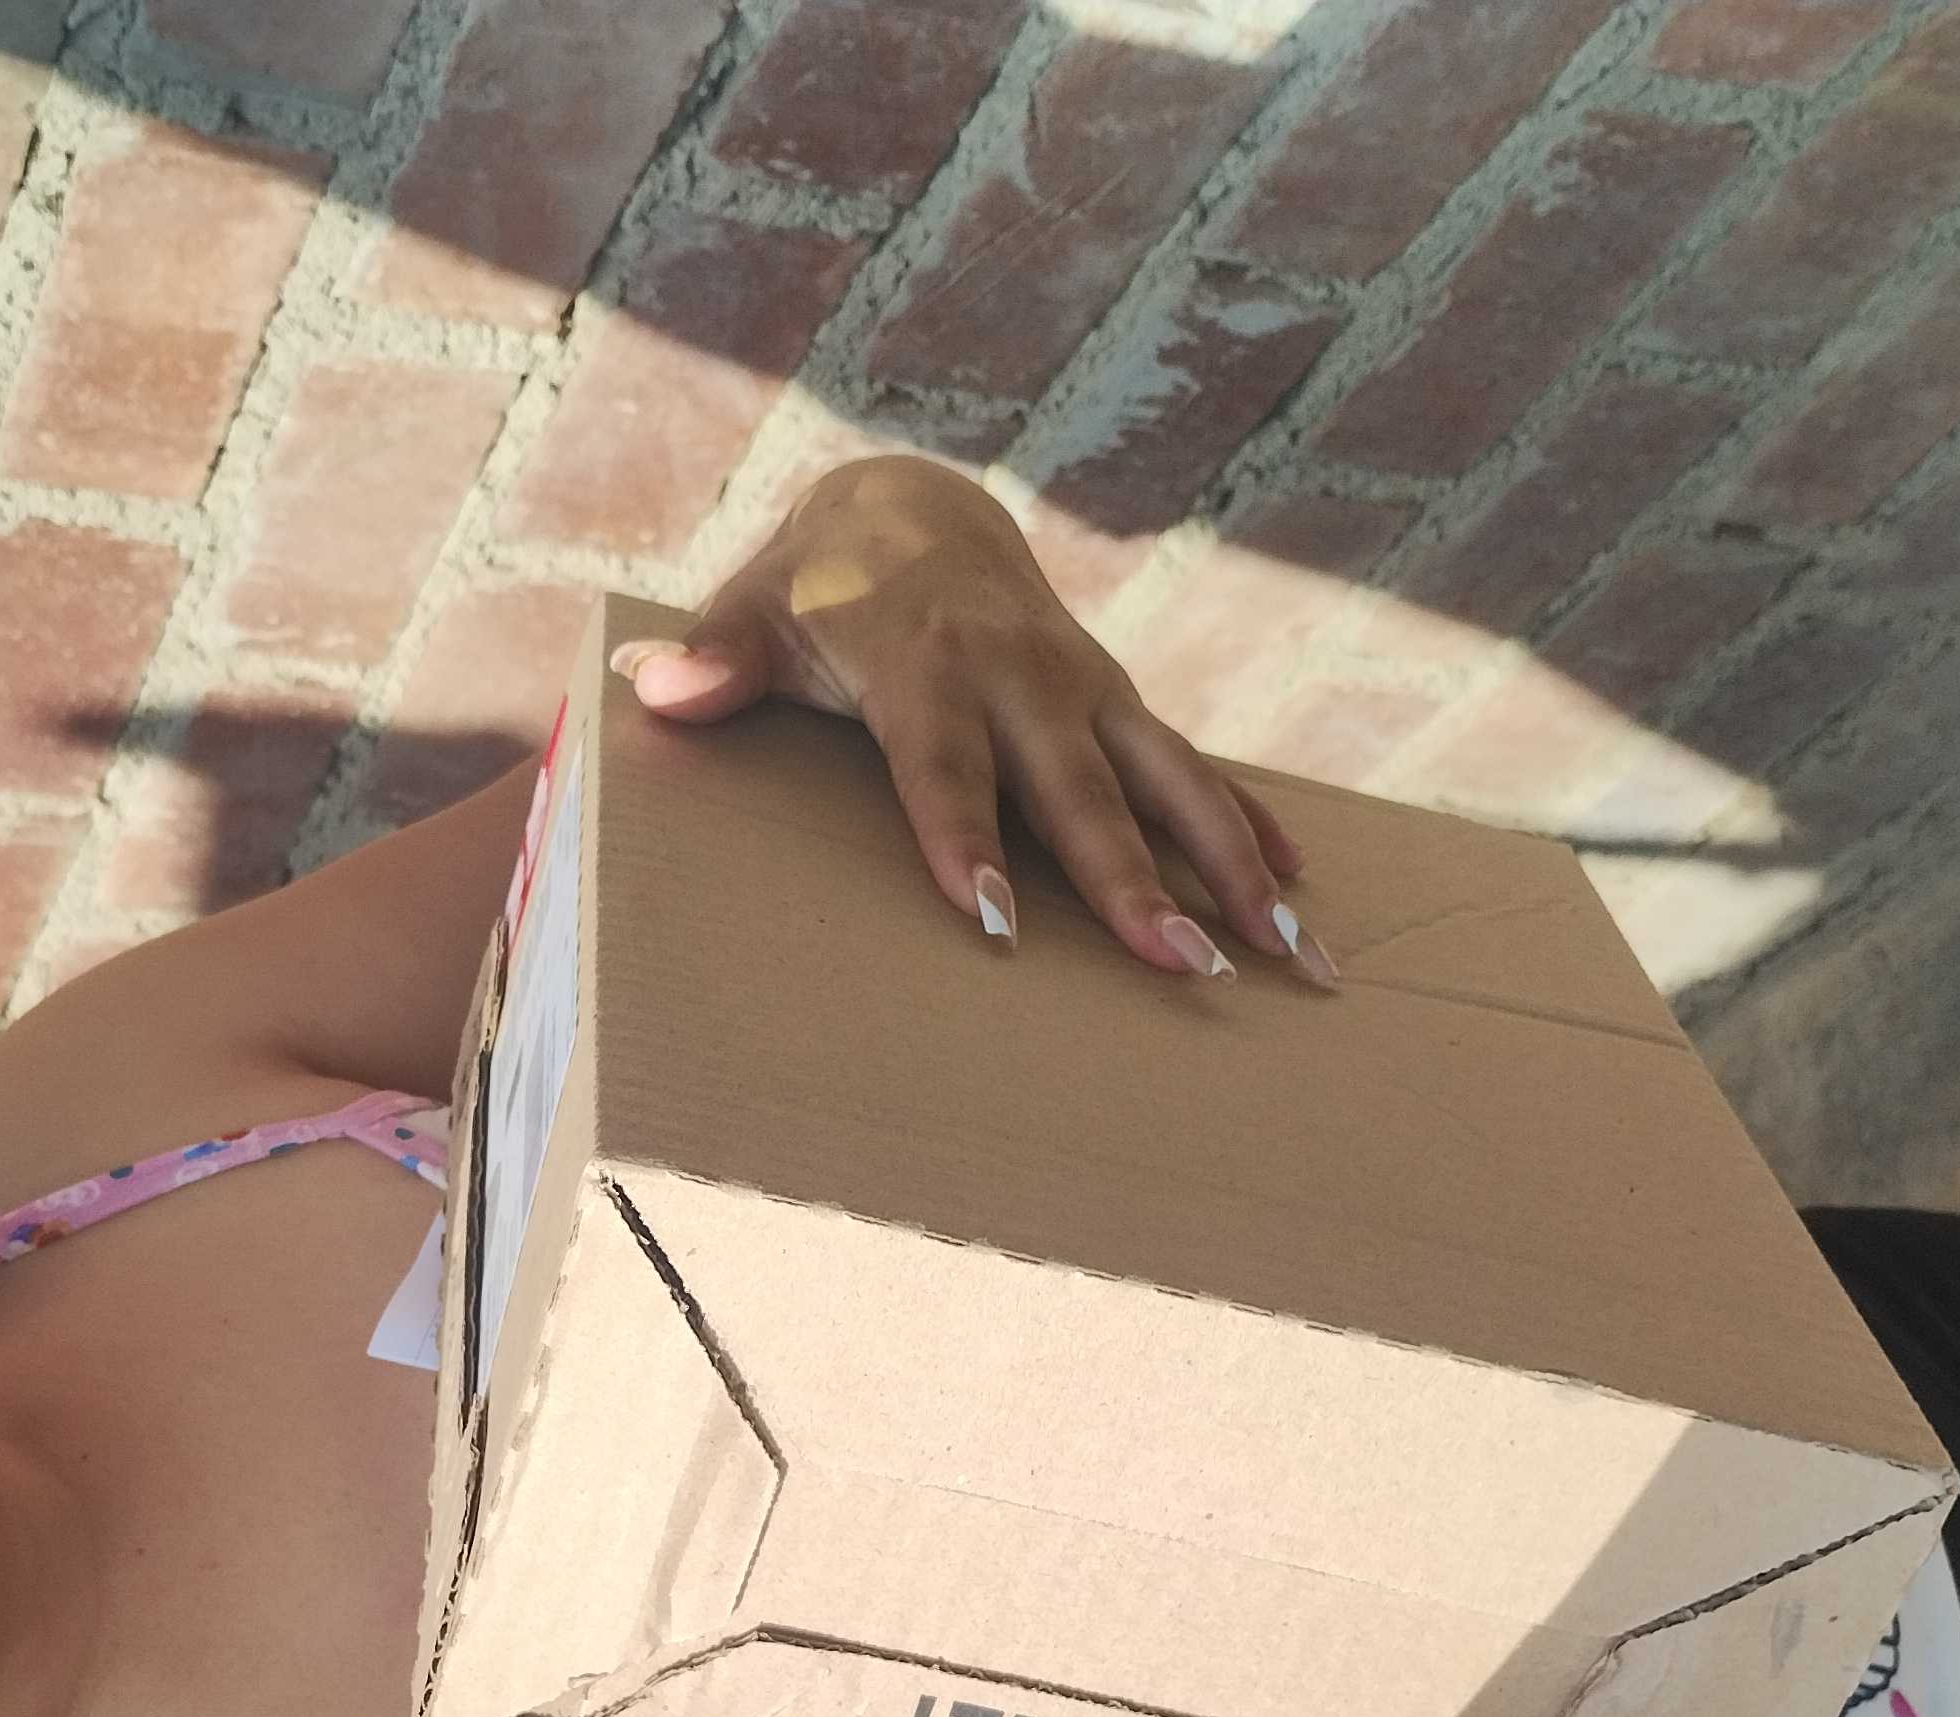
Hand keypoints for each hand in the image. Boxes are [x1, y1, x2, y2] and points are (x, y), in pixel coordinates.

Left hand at [617, 458, 1336, 985]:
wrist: (911, 507)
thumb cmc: (818, 585)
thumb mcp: (759, 607)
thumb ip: (717, 655)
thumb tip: (658, 686)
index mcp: (928, 660)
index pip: (946, 765)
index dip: (968, 839)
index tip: (998, 922)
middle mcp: (1024, 673)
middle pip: (1083, 792)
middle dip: (1135, 882)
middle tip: (1183, 967)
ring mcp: (1085, 686)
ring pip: (1171, 779)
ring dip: (1234, 862)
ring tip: (1292, 947)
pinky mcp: (1120, 700)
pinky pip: (1195, 766)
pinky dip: (1250, 820)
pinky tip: (1302, 885)